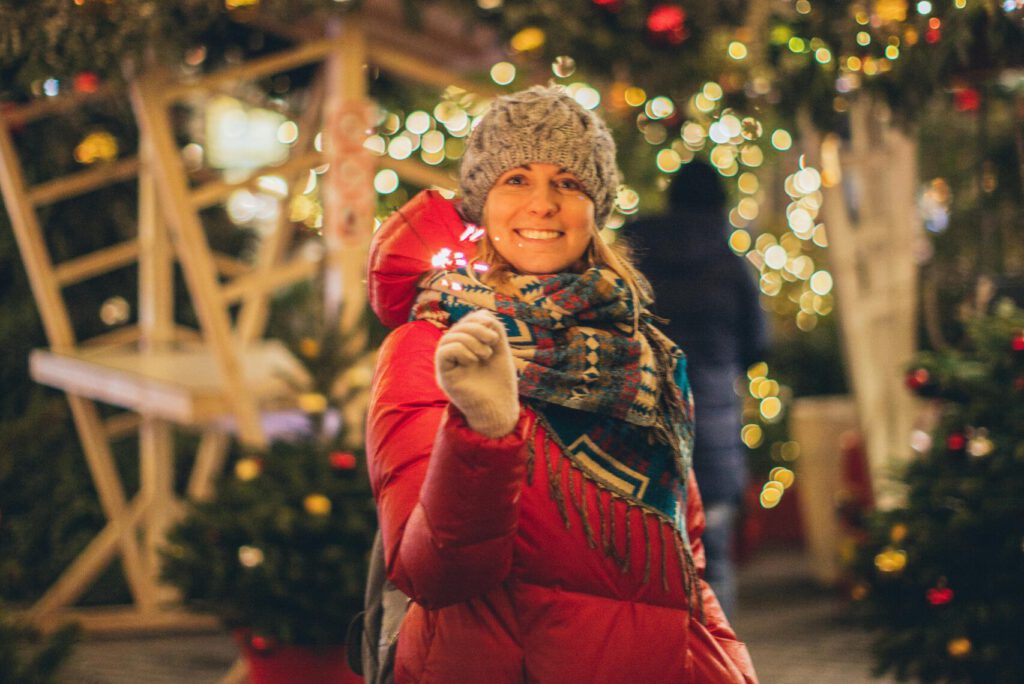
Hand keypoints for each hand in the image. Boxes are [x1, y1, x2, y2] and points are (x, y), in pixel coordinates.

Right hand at [435, 310, 519, 437]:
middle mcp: (454, 356)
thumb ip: (494, 330)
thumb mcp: (500, 350)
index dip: (477, 319)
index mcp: (467, 348)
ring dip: (471, 340)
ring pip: (449, 338)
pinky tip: (474, 360)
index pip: (465, 323)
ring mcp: (447, 366)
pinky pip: (444, 352)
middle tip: (493, 341)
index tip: (495, 332)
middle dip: (476, 328)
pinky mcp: (444, 376)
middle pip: (457, 328)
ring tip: (485, 354)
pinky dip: (461, 350)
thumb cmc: (500, 383)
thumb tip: (484, 314)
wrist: (500, 409)